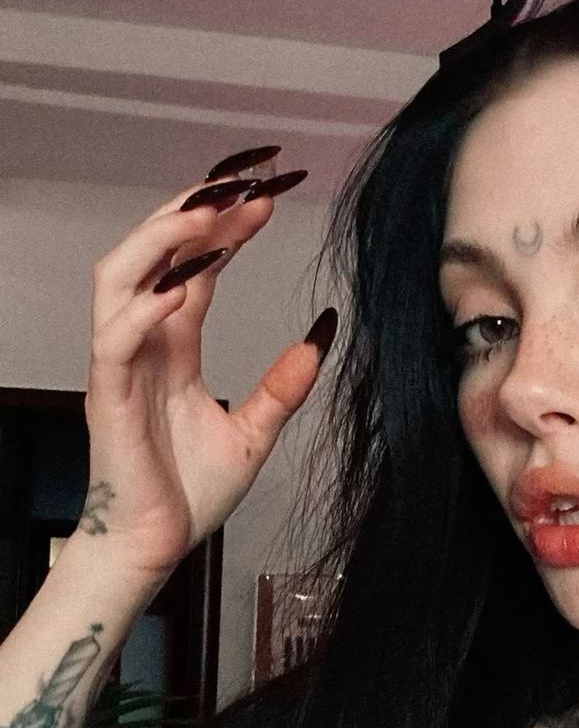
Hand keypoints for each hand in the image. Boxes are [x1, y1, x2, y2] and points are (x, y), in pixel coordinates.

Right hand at [81, 152, 334, 577]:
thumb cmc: (189, 492)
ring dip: (164, 239)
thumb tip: (321, 335)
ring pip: (121, 277)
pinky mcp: (108, 396)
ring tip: (212, 210)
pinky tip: (178, 290)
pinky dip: (141, 310)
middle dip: (197, 212)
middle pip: (157, 255)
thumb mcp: (253, 431)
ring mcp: (120, 364)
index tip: (269, 195)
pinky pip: (114, 340)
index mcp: (174, 346)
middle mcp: (143, 343)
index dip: (226, 229)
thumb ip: (283, 385)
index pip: (196, 268)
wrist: (156, 546)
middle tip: (247, 181)